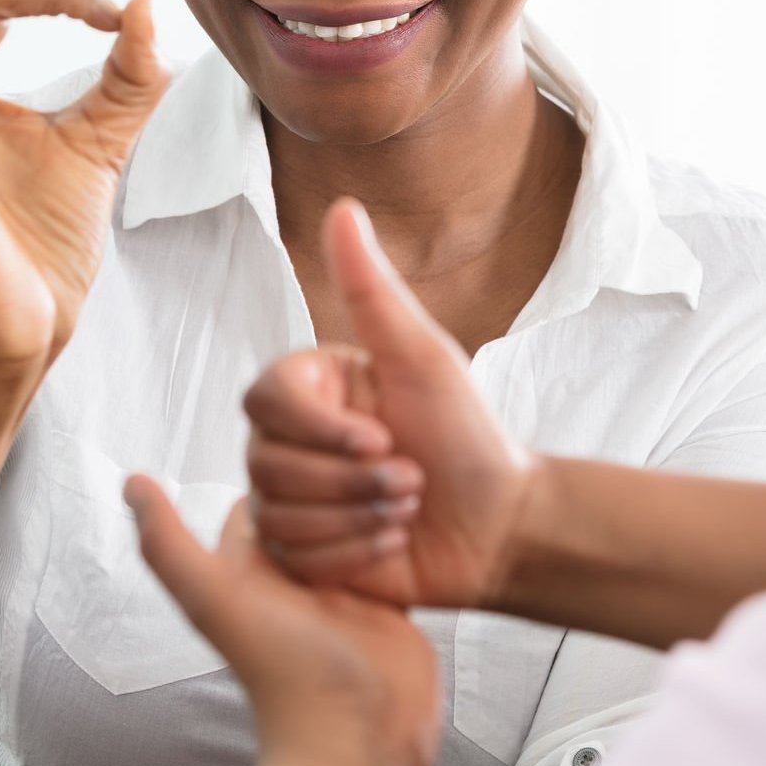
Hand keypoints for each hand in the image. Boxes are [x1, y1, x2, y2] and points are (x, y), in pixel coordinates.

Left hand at [126, 483, 442, 765]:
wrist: (356, 738)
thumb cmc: (282, 673)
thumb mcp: (216, 600)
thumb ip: (168, 546)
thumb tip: (132, 480)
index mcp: (246, 567)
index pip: (263, 491)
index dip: (287, 459)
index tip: (318, 433)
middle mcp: (290, 574)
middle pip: (314, 498)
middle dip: (343, 474)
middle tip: (379, 455)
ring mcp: (339, 587)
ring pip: (355, 516)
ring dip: (377, 496)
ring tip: (407, 480)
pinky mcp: (383, 603)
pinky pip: (390, 548)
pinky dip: (404, 527)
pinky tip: (423, 505)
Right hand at [243, 199, 536, 609]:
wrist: (500, 525)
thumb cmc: (468, 435)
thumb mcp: (424, 356)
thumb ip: (372, 290)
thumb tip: (343, 207)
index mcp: (311, 387)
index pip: (265, 400)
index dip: (320, 429)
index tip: (382, 437)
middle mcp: (293, 438)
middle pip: (265, 463)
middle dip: (350, 482)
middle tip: (413, 478)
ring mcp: (293, 496)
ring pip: (277, 514)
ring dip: (356, 517)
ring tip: (408, 506)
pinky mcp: (302, 550)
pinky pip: (292, 558)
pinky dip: (351, 554)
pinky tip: (392, 539)